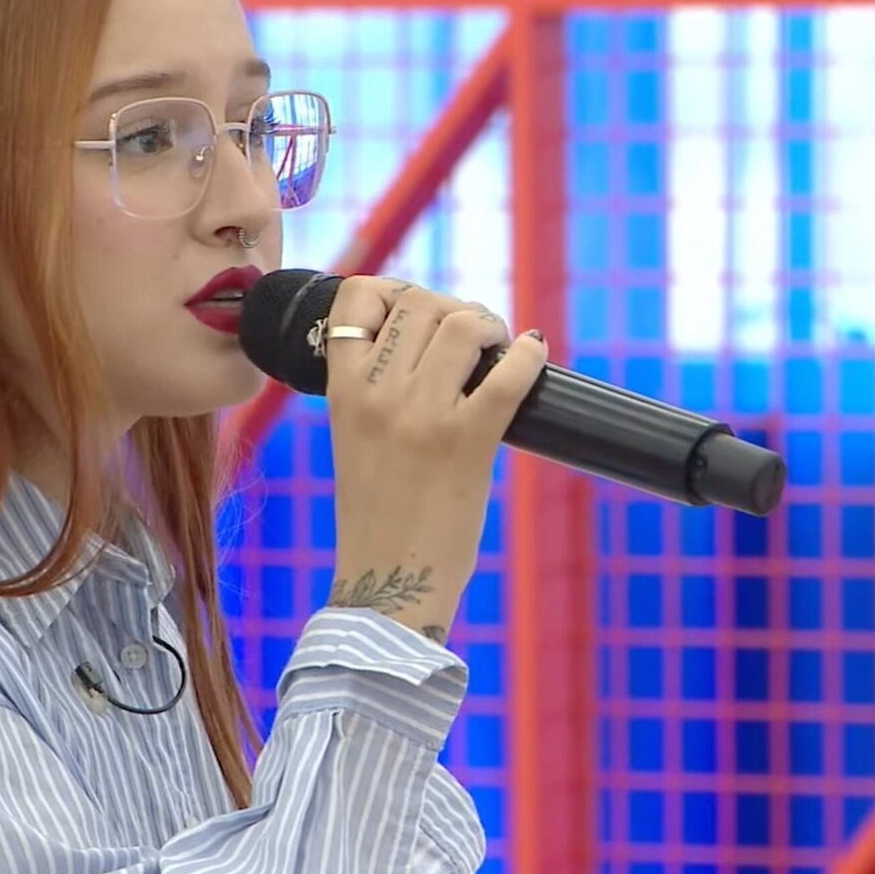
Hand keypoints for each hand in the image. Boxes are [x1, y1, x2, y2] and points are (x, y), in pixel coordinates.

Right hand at [320, 277, 547, 641]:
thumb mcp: (353, 438)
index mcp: (342, 391)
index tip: (416, 312)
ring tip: (497, 349)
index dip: (393, 290)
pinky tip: (532, 356)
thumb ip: (373, 389)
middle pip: (421, 302)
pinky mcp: (469, 442)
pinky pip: (508, 373)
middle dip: (453, 309)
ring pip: (464, 324)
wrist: (388, 582)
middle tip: (471, 338)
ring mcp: (423, 416)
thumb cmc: (375, 515)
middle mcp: (378, 394)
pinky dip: (528, 356)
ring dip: (489, 326)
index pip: (355, 297)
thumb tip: (426, 342)